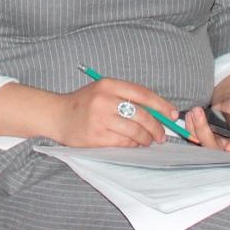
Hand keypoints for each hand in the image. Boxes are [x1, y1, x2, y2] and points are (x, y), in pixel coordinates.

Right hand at [52, 77, 175, 147]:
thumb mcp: (103, 91)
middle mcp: (105, 100)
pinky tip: (135, 144)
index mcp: (109, 84)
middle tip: (162, 135)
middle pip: (142, 115)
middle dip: (157, 127)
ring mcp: (100, 119)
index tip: (172, 114)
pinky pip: (123, 143)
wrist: (57, 115)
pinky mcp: (96, 137)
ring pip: (135, 131)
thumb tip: (157, 111)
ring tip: (149, 140)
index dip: (161, 105)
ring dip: (146, 138)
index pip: (143, 94)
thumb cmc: (85, 103)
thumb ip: (127, 97)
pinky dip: (133, 145)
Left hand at [187, 74, 229, 153]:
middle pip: (218, 148)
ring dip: (195, 129)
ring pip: (204, 143)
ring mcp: (219, 141)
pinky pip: (197, 136)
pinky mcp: (209, 136)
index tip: (229, 146)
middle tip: (198, 114)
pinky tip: (190, 114)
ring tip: (194, 111)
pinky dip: (191, 127)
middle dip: (205, 133)